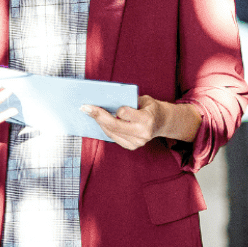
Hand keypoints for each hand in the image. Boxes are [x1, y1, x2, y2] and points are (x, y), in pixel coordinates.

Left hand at [82, 95, 199, 149]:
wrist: (162, 122)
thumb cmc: (150, 107)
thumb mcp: (144, 99)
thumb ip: (129, 100)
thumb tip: (106, 99)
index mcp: (147, 119)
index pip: (123, 113)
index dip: (116, 108)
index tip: (107, 102)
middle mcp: (142, 133)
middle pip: (114, 125)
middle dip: (97, 115)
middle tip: (84, 107)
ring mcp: (137, 142)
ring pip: (111, 132)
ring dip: (99, 122)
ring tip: (89, 112)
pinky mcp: (132, 146)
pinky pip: (113, 137)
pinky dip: (105, 128)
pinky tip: (99, 121)